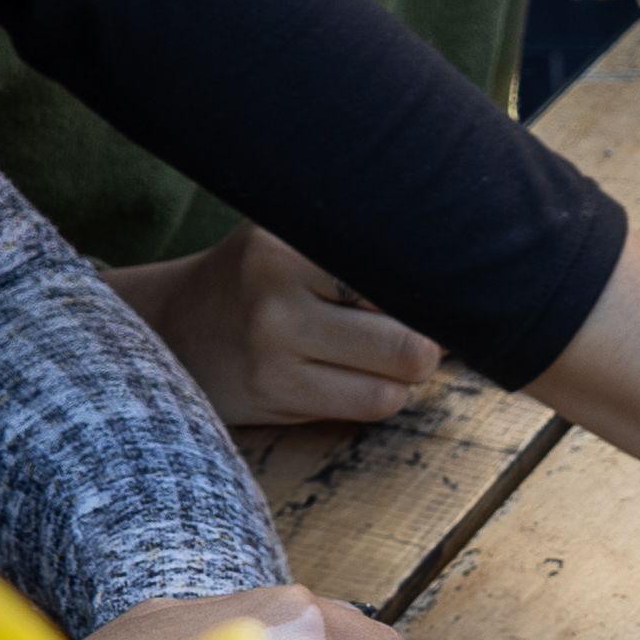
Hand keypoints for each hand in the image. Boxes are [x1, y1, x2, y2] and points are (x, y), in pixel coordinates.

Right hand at [114, 230, 445, 429]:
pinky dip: (382, 394)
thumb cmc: (256, 278)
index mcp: (286, 238)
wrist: (173, 327)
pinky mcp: (273, 395)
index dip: (435, 285)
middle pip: (410, 332)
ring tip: (384, 352)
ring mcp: (272, 347)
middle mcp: (275, 288)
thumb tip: (466, 273)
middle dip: (429, 336)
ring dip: (406, 372)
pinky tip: (358, 375)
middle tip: (419, 327)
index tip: (447, 289)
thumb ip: (359, 242)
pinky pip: (368, 405)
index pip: (398, 265)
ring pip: (397, 377)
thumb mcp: (289, 234)